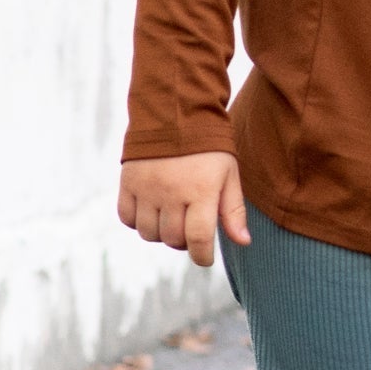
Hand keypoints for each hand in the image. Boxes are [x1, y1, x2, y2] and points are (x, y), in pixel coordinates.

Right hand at [118, 152, 250, 267]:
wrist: (175, 112)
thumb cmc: (209, 148)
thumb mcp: (229, 175)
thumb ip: (233, 210)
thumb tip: (242, 242)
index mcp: (201, 190)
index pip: (198, 239)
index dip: (202, 256)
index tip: (205, 258)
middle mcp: (171, 192)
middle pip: (173, 239)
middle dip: (184, 242)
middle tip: (190, 228)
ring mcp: (147, 188)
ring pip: (149, 233)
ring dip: (161, 233)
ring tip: (172, 218)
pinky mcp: (128, 182)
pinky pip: (127, 218)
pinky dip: (138, 221)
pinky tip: (152, 209)